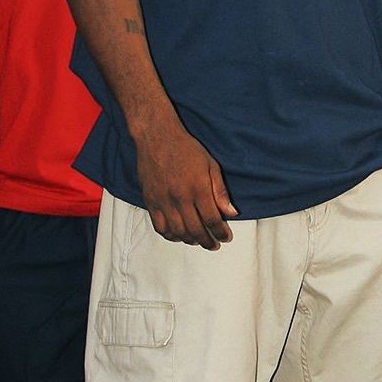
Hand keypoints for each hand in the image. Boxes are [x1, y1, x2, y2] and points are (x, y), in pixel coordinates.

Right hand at [134, 120, 236, 248]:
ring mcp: (164, 201)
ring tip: (198, 241)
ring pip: (178, 231)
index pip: (212, 219)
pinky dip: (170, 235)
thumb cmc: (186, 148)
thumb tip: (231, 212)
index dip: (220, 232)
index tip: (224, 236)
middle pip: (196, 230)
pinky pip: (160, 227)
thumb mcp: (210, 165)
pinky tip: (178, 235)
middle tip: (213, 244)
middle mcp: (180, 198)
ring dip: (190, 240)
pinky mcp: (151, 201)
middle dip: (207, 241)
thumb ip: (220, 191)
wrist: (157, 137)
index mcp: (198, 188)